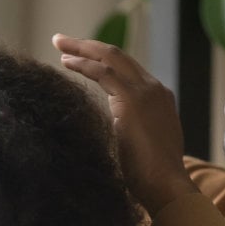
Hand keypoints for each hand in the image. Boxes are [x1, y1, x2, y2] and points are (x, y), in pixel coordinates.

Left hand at [52, 34, 198, 215]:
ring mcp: (145, 91)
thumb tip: (115, 130)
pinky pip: (102, 72)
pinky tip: (65, 62)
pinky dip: (82, 64)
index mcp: (159, 98)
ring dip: (81, 49)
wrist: (166, 185)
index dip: (102, 61)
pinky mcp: (131, 99)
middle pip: (118, 56)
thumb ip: (131, 129)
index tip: (81, 58)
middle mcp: (154, 88)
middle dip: (88, 46)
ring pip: (109, 57)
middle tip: (62, 40)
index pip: (127, 70)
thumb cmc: (152, 176)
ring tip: (59, 43)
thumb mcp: (142, 144)